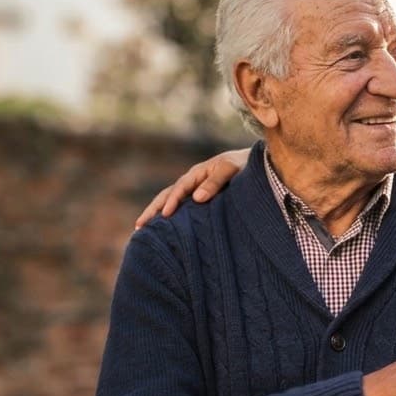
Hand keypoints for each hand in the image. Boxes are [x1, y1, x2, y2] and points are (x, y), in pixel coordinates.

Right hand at [134, 148, 249, 227]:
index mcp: (198, 173)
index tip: (165, 215)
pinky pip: (180, 208)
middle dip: (153, 210)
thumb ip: (216, 182)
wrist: (256, 164)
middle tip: (139, 226)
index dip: (172, 201)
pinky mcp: (199, 201)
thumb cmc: (244, 166)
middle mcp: (192, 182)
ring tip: (142, 230)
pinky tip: (162, 231)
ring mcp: (193, 191)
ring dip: (156, 214)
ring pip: (170, 202)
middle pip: (167, 195)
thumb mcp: (231, 170)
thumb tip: (197, 198)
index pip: (180, 188)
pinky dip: (169, 218)